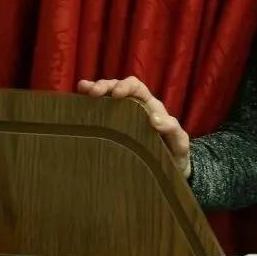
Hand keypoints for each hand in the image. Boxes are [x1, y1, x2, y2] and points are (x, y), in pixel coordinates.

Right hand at [77, 77, 191, 177]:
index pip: (137, 88)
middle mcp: (136, 107)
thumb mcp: (179, 143)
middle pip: (118, 87)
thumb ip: (172, 129)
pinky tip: (78, 99)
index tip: (115, 94)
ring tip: (83, 89)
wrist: (171, 170)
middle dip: (106, 85)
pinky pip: (101, 111)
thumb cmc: (176, 154)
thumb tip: (155, 120)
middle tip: (94, 93)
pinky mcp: (114, 128)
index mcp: (151, 107)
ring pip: (107, 96)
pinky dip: (89, 103)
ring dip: (95, 89)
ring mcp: (123, 117)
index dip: (125, 86)